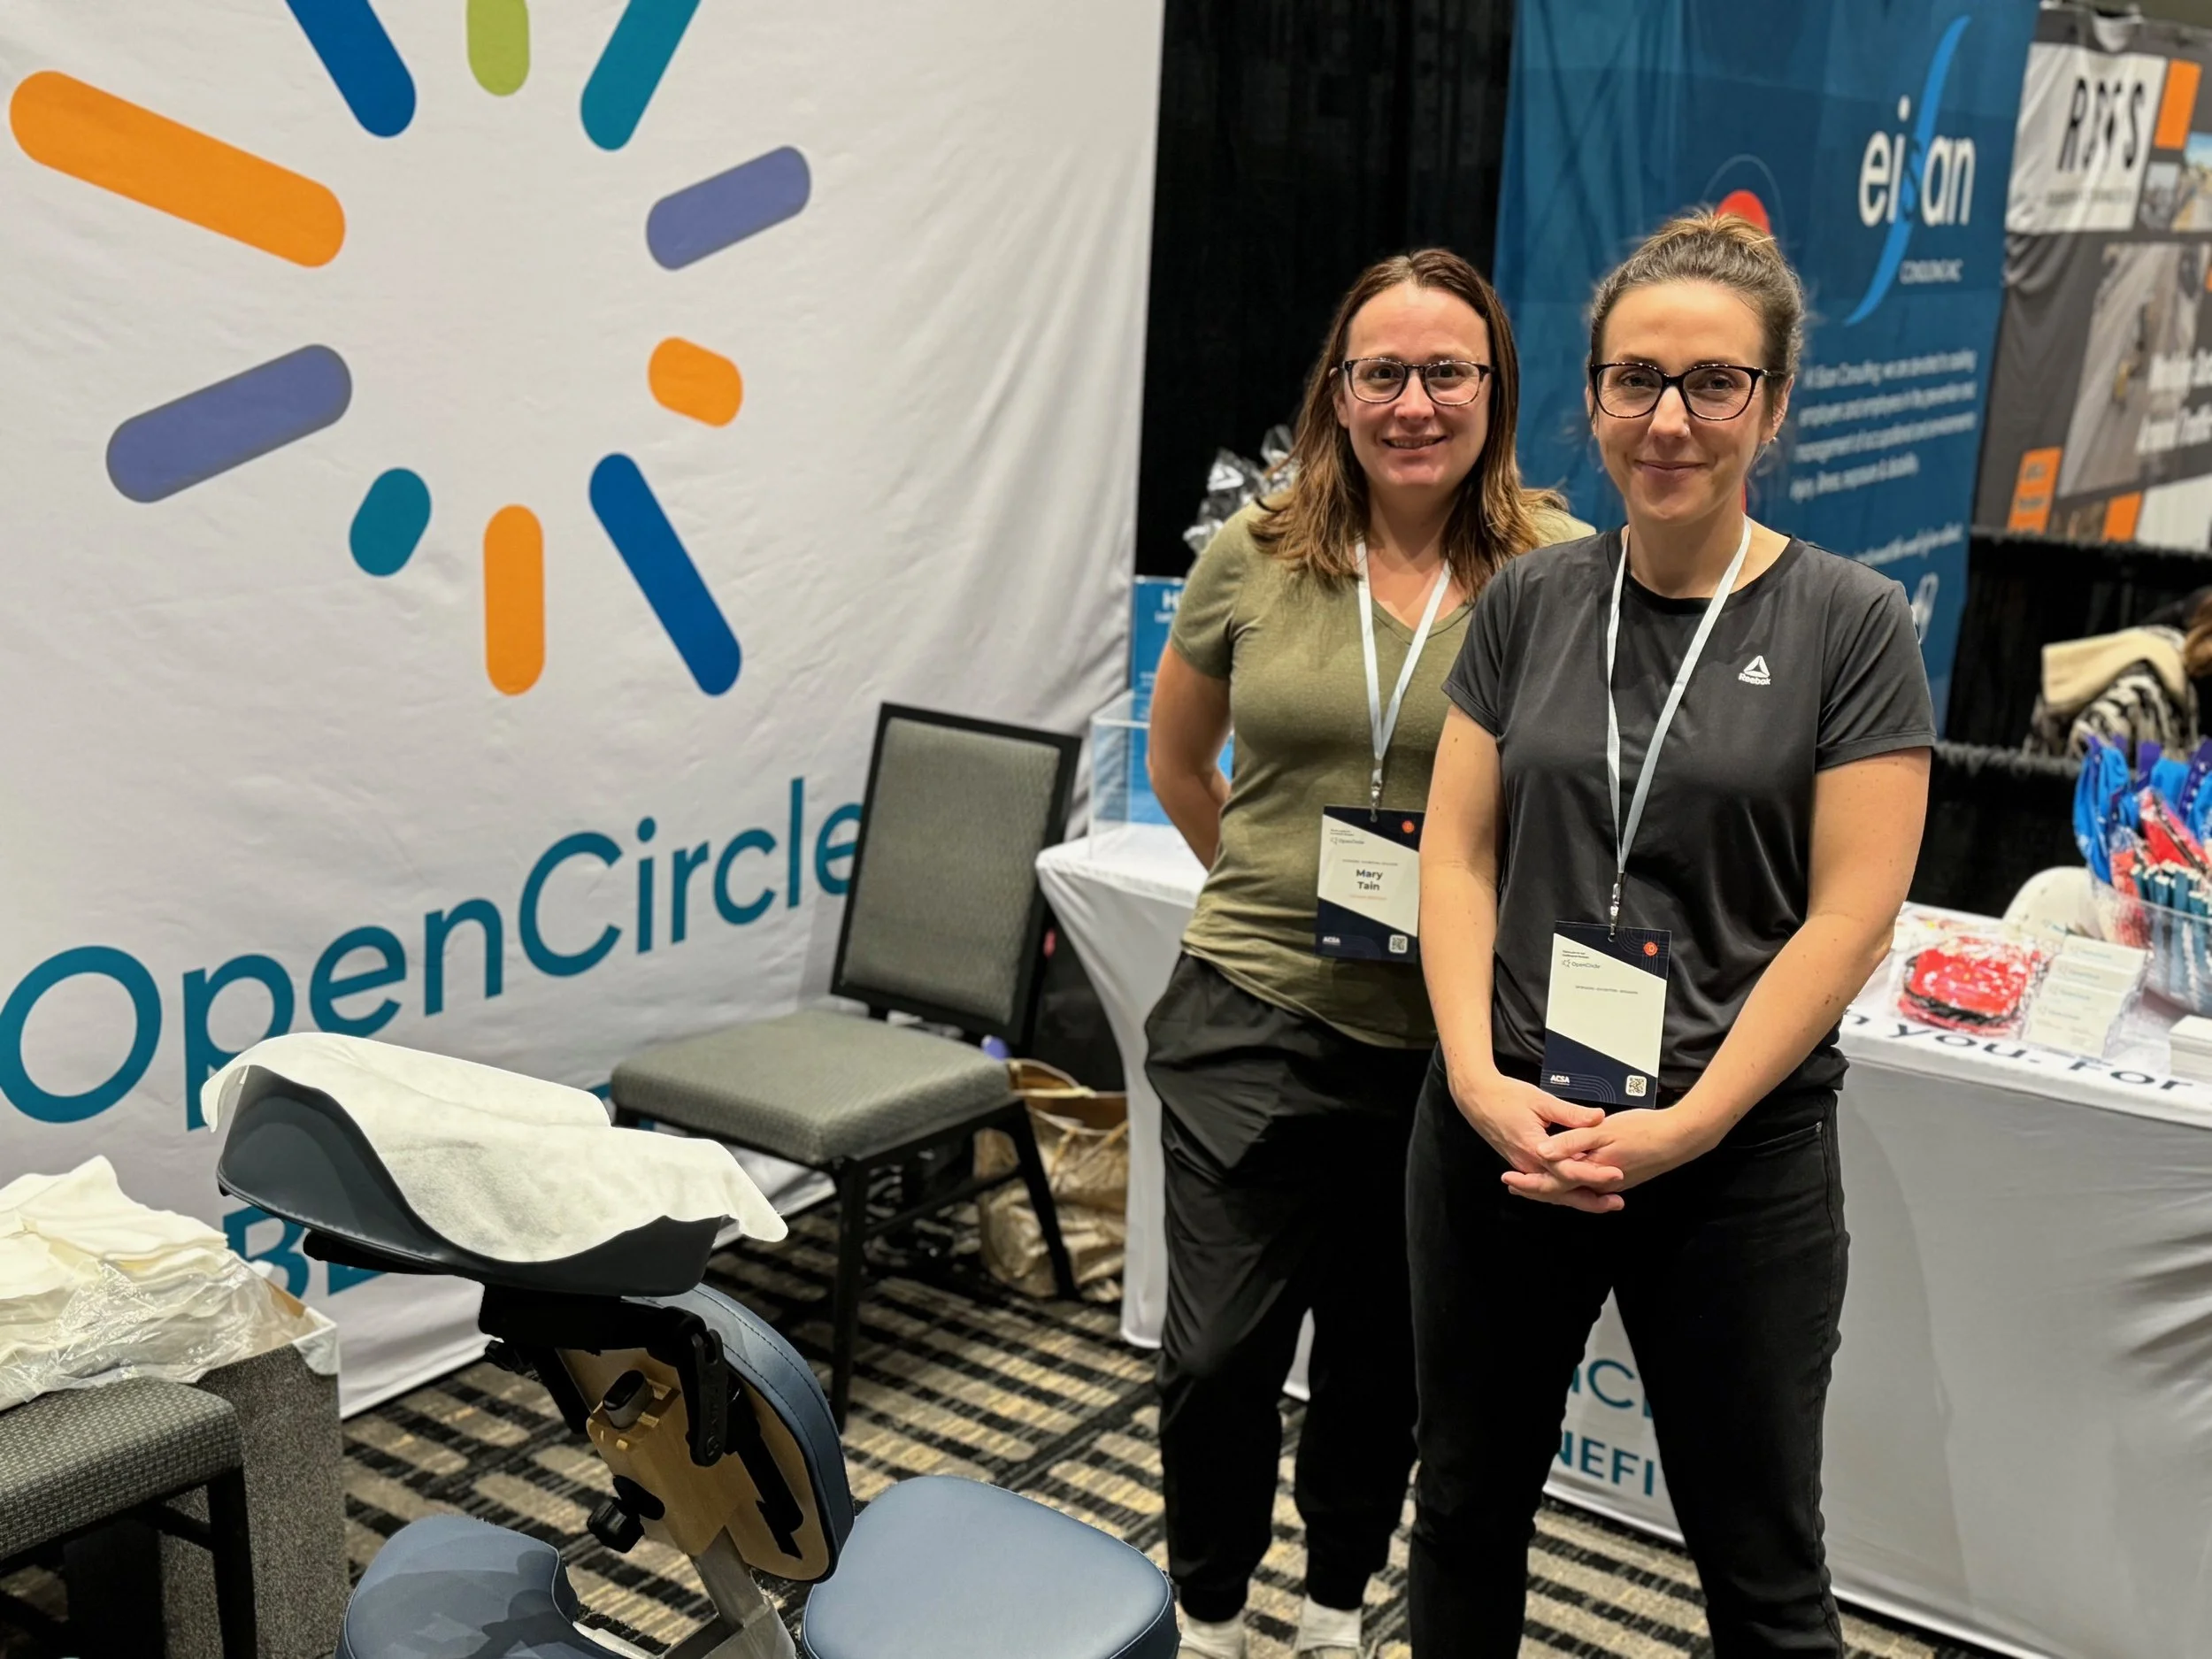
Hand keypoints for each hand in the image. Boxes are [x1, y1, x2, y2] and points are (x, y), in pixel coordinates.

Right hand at [1450, 1067, 1621, 1213]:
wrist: (1477, 1099)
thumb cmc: (1505, 1096)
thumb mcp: (1541, 1100)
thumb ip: (1571, 1113)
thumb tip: (1598, 1117)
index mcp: (1534, 1147)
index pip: (1568, 1170)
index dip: (1593, 1174)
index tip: (1616, 1174)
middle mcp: (1528, 1164)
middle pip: (1562, 1191)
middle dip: (1590, 1200)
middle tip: (1616, 1202)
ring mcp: (1523, 1167)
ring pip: (1553, 1192)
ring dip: (1578, 1199)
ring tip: (1604, 1203)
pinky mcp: (1522, 1165)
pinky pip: (1545, 1185)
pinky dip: (1562, 1192)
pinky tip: (1577, 1194)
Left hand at [1505, 1107, 1714, 1202]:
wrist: (1681, 1137)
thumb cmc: (1644, 1129)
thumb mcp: (1603, 1130)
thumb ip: (1571, 1140)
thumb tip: (1542, 1152)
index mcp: (1592, 1173)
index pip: (1553, 1184)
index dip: (1529, 1183)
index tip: (1508, 1180)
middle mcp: (1600, 1184)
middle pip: (1561, 1192)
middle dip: (1536, 1190)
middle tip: (1511, 1185)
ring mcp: (1611, 1183)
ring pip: (1574, 1191)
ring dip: (1551, 1188)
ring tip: (1529, 1184)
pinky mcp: (1619, 1177)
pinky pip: (1587, 1186)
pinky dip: (1570, 1183)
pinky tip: (1563, 1175)